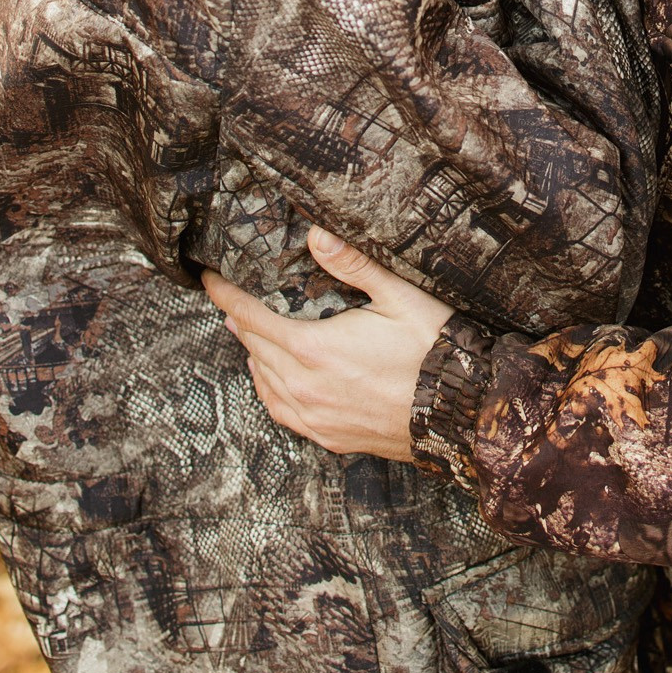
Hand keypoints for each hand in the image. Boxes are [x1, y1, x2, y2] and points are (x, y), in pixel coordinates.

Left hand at [203, 228, 453, 460]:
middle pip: (255, 349)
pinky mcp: (331, 437)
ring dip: (253, 356)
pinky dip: (270, 392)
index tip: (210, 281)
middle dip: (240, 322)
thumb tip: (316, 235)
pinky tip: (272, 382)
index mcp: (314, 348)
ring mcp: (317, 417)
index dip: (227, 296)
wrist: (461, 411)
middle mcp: (306, 386)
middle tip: (230, 302)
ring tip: (247, 336)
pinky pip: (283, 414)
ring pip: (264, 384)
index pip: (252, 318)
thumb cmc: (433, 349)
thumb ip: (353, 264)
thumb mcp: (398, 296)